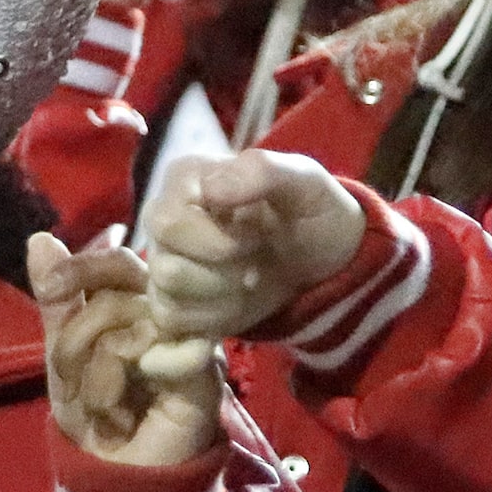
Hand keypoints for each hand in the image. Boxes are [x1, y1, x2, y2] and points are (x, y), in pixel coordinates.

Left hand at [30, 230, 219, 465]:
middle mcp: (170, 318)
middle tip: (69, 381)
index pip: (117, 263)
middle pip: (117, 295)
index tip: (52, 286)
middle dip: (77, 338)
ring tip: (99, 406)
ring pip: (131, 324)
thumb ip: (57, 300)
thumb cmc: (96, 411)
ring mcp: (191, 343)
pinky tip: (121, 412)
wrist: (118, 476)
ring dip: (96, 372)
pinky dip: (121, 383)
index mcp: (139, 306)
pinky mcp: (203, 375)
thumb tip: (40, 239)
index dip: (82, 268)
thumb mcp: (64, 353)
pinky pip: (157, 353)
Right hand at [138, 151, 368, 377]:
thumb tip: (210, 189)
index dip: (217, 241)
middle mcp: (164, 219)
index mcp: (184, 179)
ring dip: (223, 294)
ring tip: (251, 277)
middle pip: (165, 266)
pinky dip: (214, 317)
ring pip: (169, 296)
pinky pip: (173, 321)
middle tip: (255, 260)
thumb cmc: (311, 213)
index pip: (167, 222)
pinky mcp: (172, 300)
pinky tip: (239, 299)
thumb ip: (261, 171)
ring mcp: (164, 261)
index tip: (257, 237)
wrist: (327, 261)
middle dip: (222, 272)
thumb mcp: (304, 181)